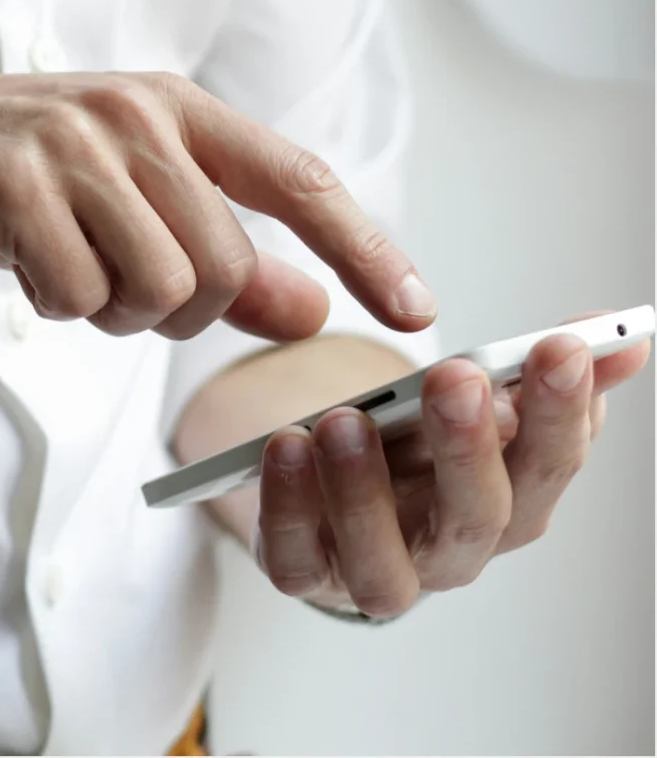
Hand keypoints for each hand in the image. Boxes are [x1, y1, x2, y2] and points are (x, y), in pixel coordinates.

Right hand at [0, 71, 435, 339]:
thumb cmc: (6, 184)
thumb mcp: (125, 210)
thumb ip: (226, 257)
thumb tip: (313, 307)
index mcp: (175, 107)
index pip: (301, 181)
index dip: (366, 248)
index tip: (416, 309)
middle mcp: (136, 113)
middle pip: (226, 265)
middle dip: (178, 309)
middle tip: (112, 284)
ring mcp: (74, 142)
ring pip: (162, 287)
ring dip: (114, 310)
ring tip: (63, 267)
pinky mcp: (13, 182)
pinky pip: (81, 298)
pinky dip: (56, 307)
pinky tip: (19, 263)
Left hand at [253, 317, 650, 615]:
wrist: (339, 491)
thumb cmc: (418, 449)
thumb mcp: (478, 404)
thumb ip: (539, 373)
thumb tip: (622, 335)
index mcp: (508, 502)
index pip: (551, 465)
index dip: (562, 411)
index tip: (560, 346)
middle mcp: (451, 550)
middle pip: (476, 518)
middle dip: (470, 448)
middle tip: (456, 379)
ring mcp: (377, 570)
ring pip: (383, 564)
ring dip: (364, 491)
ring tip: (345, 421)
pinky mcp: (307, 572)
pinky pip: (294, 560)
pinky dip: (287, 508)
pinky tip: (285, 447)